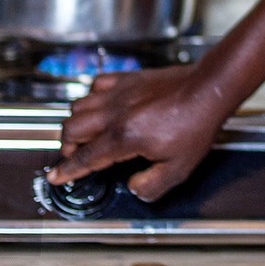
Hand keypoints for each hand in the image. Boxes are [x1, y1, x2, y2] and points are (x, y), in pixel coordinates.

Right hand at [50, 62, 230, 200]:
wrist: (208, 89)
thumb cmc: (196, 124)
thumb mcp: (178, 169)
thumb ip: (151, 185)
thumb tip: (134, 187)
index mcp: (124, 137)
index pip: (85, 158)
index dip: (68, 171)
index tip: (57, 176)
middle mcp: (116, 112)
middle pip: (71, 129)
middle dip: (67, 147)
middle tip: (74, 157)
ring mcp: (119, 92)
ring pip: (79, 106)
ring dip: (76, 123)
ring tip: (85, 135)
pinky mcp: (128, 78)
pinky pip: (96, 84)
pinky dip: (91, 98)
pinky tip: (100, 107)